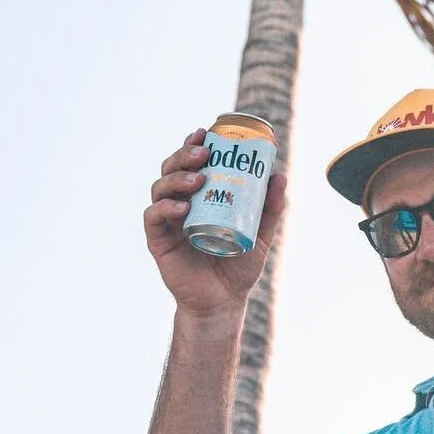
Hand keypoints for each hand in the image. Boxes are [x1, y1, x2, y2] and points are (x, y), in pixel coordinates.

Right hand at [143, 128, 286, 314]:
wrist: (223, 301)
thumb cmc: (239, 266)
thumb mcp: (261, 234)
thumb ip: (270, 208)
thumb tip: (280, 175)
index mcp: (199, 196)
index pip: (190, 163)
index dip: (193, 144)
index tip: (205, 132)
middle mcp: (179, 203)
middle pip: (171, 169)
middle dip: (184, 155)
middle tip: (203, 153)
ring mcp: (166, 221)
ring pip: (160, 188)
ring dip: (176, 178)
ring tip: (198, 179)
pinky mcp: (158, 240)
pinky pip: (154, 217)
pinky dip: (165, 207)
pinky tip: (183, 207)